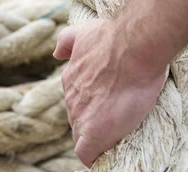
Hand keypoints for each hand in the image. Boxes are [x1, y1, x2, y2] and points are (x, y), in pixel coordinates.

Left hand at [54, 18, 167, 166]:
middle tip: (113, 119)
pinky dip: (94, 156)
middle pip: (77, 118)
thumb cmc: (113, 38)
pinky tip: (104, 153)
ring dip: (95, 136)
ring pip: (81, 135)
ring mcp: (81, 115)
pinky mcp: (94, 132)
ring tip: (113, 136)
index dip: (89, 105)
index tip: (103, 106)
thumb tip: (56, 53)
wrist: (131, 47)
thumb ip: (67, 41)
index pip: (76, 99)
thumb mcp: (82, 32)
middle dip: (91, 120)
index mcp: (71, 78)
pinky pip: (86, 153)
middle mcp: (72, 97)